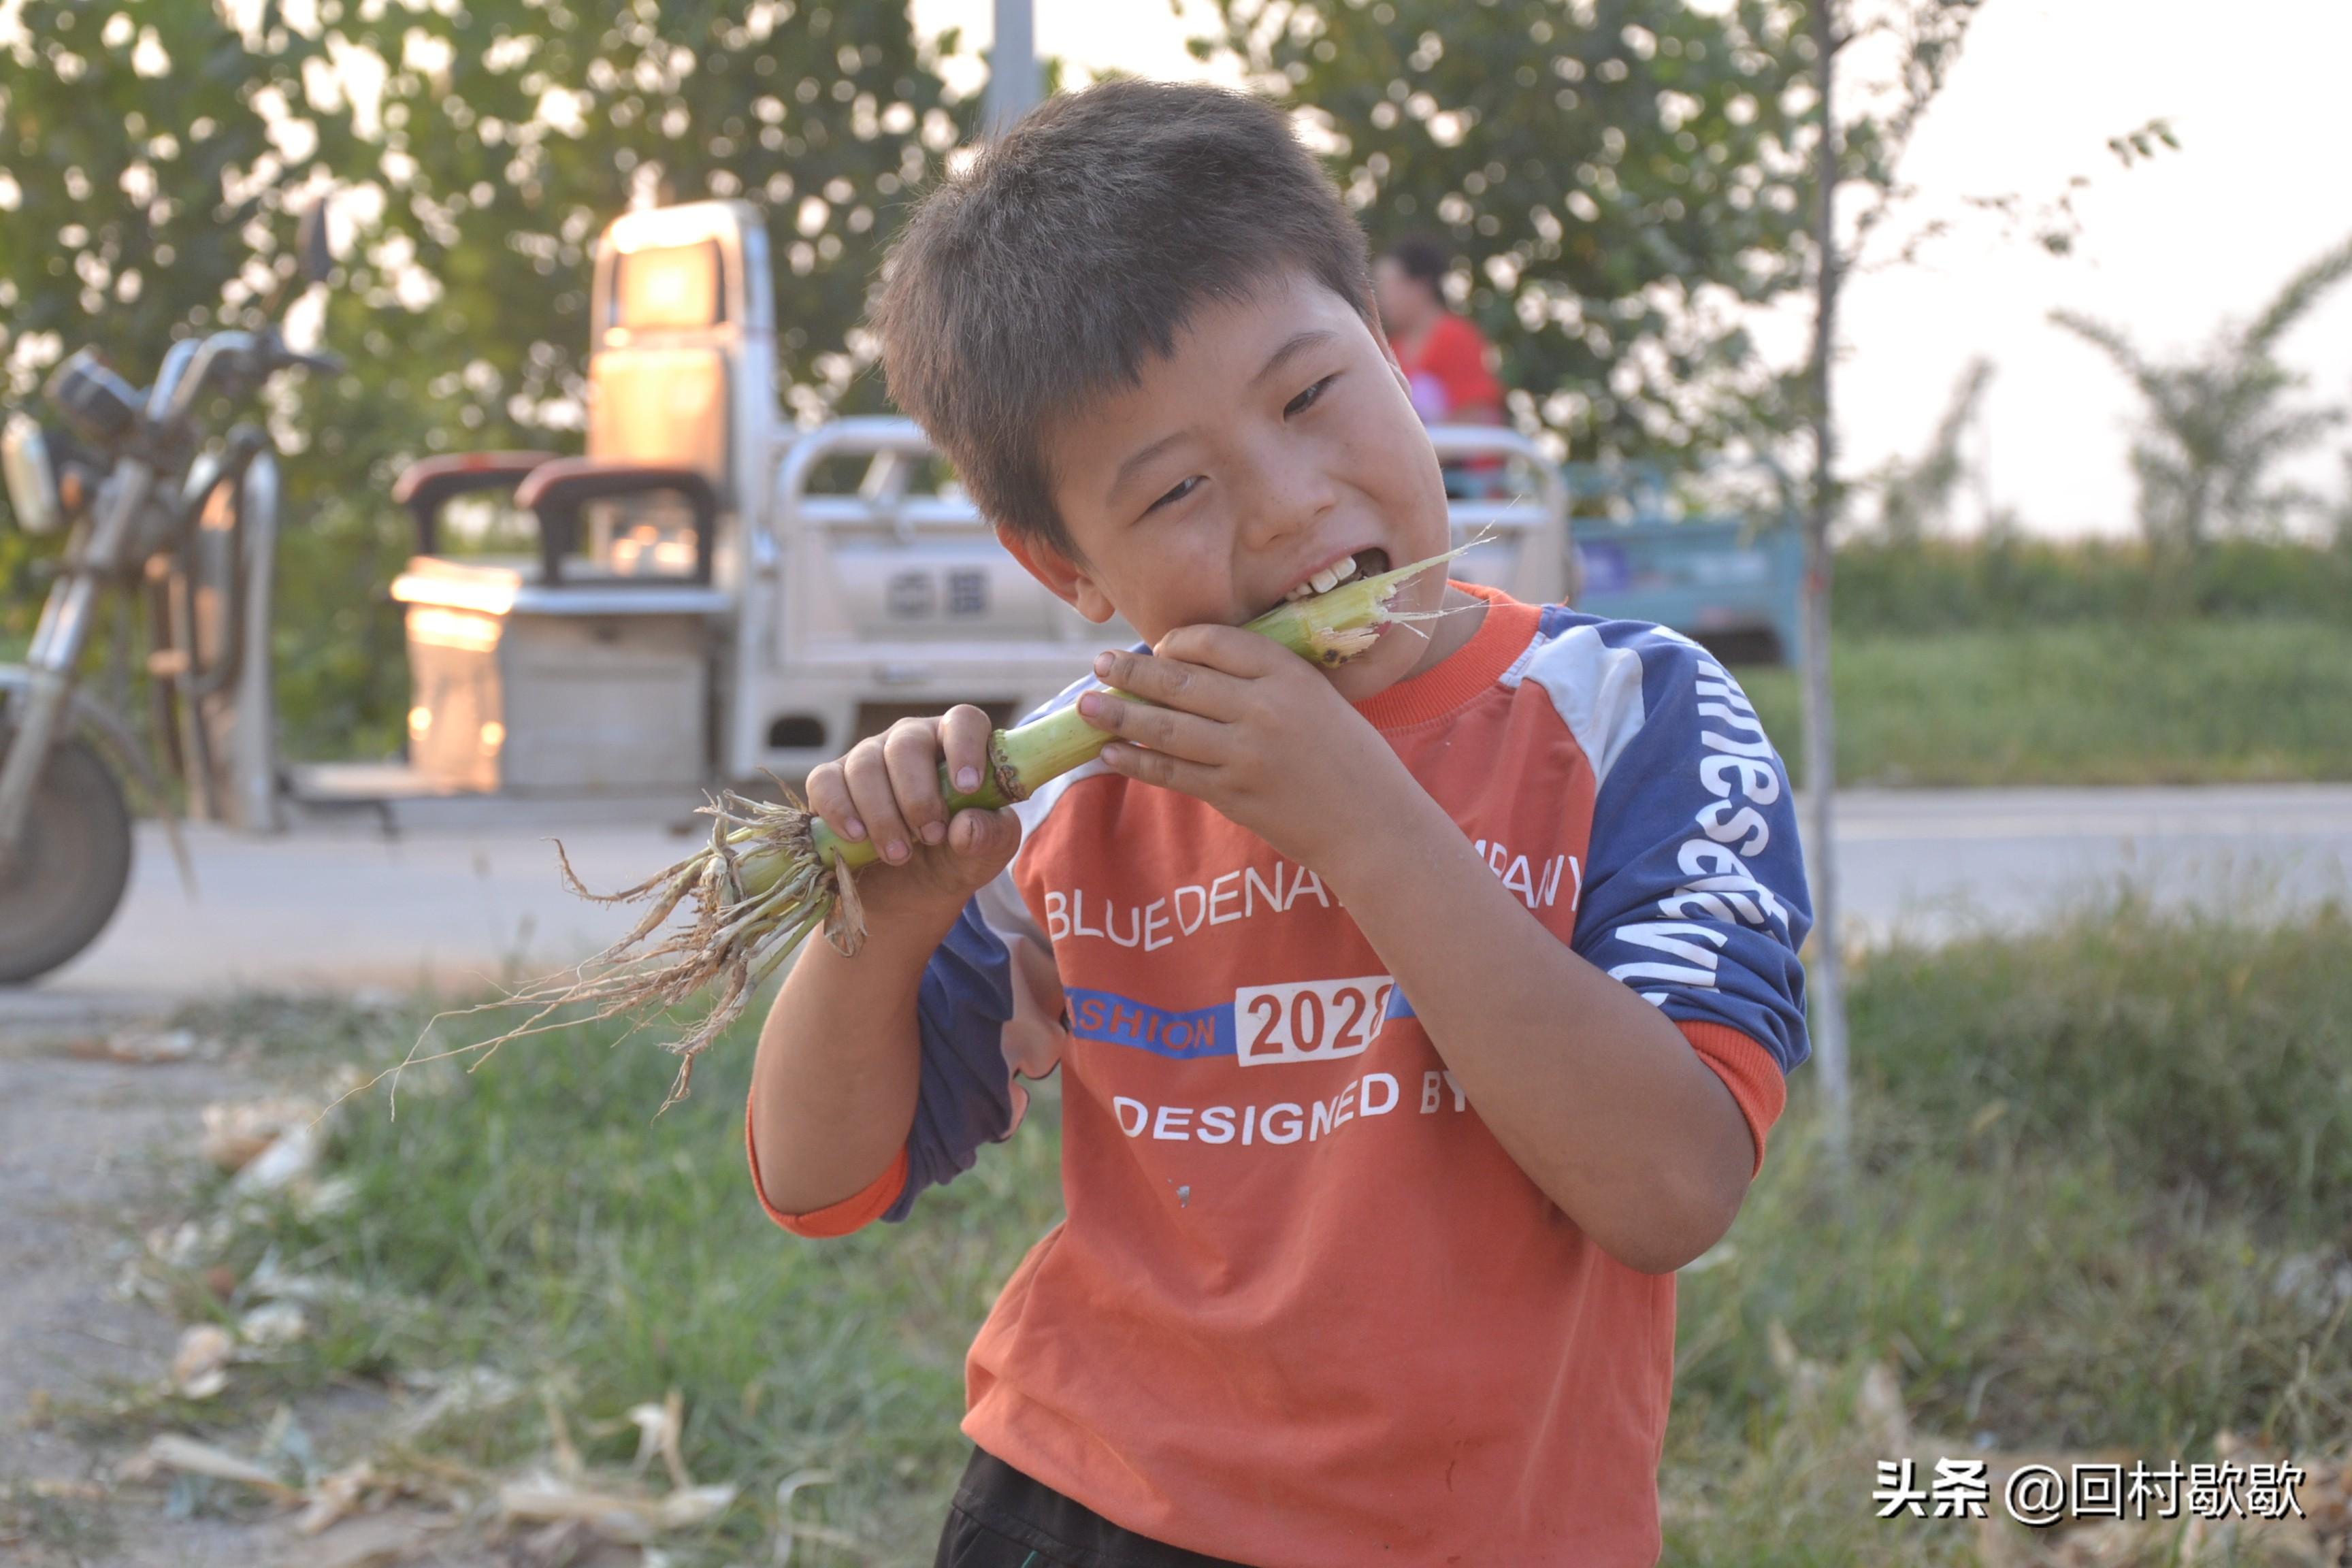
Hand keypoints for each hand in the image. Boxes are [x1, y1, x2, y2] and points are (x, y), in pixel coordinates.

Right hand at [803, 706, 1021, 915]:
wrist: (912, 891)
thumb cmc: (956, 856)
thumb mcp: (986, 854)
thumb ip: (990, 836)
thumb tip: (966, 825)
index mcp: (956, 746)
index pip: (962, 721)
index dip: (965, 747)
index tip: (967, 787)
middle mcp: (911, 741)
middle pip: (907, 745)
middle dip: (918, 796)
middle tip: (931, 837)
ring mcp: (869, 757)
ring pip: (865, 765)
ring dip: (882, 814)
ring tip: (899, 854)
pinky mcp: (831, 781)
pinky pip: (824, 781)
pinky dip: (838, 809)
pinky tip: (856, 836)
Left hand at [1080, 627, 1415, 869]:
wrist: (1372, 824)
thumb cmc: (1348, 758)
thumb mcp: (1319, 699)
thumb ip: (1267, 680)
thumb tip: (1193, 668)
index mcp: (1288, 674)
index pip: (1215, 642)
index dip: (1178, 642)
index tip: (1159, 648)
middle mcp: (1264, 708)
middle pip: (1180, 681)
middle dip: (1132, 672)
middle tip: (1098, 664)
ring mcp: (1245, 754)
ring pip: (1167, 727)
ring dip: (1119, 715)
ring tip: (1085, 705)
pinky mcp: (1233, 794)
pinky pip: (1172, 772)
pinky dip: (1136, 761)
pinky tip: (1110, 752)